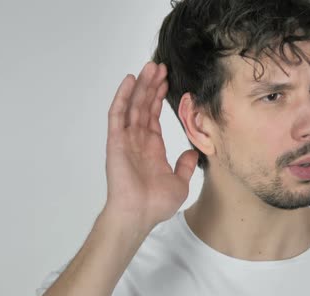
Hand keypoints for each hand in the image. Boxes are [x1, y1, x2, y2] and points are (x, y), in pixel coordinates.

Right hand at [102, 62, 197, 231]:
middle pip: (144, 106)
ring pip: (132, 105)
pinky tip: (129, 80)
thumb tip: (193, 152)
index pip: (154, 116)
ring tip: (150, 66)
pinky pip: (118, 115)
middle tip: (159, 66)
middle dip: (151, 85)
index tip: (167, 81)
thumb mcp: (180, 183)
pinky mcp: (116, 141)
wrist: (140, 215)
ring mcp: (126, 139)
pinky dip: (122, 96)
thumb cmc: (156, 205)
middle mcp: (138, 140)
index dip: (159, 98)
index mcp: (152, 148)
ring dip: (141, 85)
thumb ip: (185, 165)